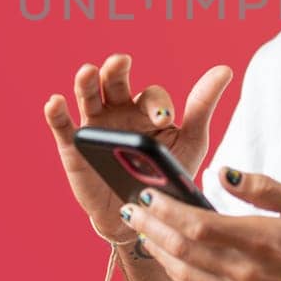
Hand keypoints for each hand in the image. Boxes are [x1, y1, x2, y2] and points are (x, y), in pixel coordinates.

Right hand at [43, 53, 233, 241]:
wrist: (141, 217)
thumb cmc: (166, 175)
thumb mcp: (190, 142)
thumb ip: (202, 107)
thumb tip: (224, 69)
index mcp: (146, 109)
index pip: (151, 95)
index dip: (157, 104)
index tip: (163, 119)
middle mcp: (119, 110)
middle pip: (114, 80)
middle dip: (117, 68)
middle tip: (122, 63)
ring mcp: (94, 126)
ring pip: (87, 95)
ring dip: (86, 81)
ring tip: (88, 72)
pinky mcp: (73, 146)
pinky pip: (62, 125)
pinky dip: (56, 112)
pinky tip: (56, 102)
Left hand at [119, 169, 280, 280]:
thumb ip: (260, 186)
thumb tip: (220, 173)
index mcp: (261, 240)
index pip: (198, 225)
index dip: (166, 210)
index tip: (147, 194)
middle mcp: (246, 272)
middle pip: (182, 250)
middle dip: (151, 228)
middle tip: (132, 210)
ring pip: (184, 273)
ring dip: (158, 251)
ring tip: (142, 230)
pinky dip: (176, 272)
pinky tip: (166, 256)